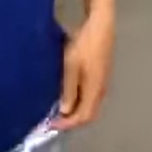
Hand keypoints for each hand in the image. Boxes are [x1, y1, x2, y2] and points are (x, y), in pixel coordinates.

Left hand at [54, 11, 114, 130]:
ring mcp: (100, 83)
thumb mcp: (71, 66)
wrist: (99, 26)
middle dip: (70, 120)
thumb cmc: (83, 46)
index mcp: (94, 91)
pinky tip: (65, 93)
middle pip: (87, 114)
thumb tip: (64, 111)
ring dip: (73, 109)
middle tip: (52, 119)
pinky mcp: (98, 75)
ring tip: (55, 108)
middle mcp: (100, 91)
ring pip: (88, 104)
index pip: (82, 117)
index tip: (50, 125)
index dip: (66, 124)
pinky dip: (76, 99)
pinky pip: (88, 95)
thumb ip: (68, 89)